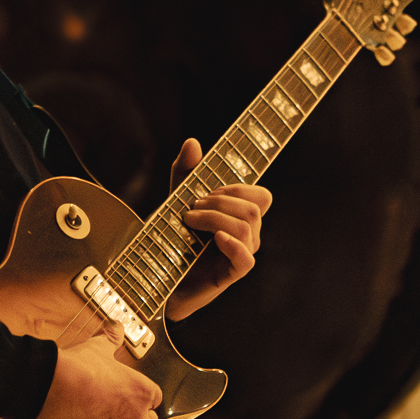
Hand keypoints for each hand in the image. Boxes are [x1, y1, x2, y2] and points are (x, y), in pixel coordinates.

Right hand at [37, 330, 161, 418]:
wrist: (51, 387)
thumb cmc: (78, 368)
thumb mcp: (99, 347)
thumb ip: (112, 339)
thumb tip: (116, 328)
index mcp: (142, 392)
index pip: (156, 399)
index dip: (144, 396)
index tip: (134, 394)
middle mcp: (135, 417)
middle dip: (141, 418)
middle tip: (126, 410)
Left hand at [164, 138, 271, 320]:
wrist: (157, 276)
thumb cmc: (173, 238)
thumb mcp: (176, 198)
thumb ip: (185, 172)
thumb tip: (193, 142)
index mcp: (240, 217)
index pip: (262, 196)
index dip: (239, 188)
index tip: (210, 189)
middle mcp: (247, 235)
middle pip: (253, 209)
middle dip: (220, 201)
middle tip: (192, 206)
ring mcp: (240, 254)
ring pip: (248, 226)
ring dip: (215, 217)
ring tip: (189, 220)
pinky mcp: (231, 274)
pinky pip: (246, 257)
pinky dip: (233, 243)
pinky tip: (216, 238)